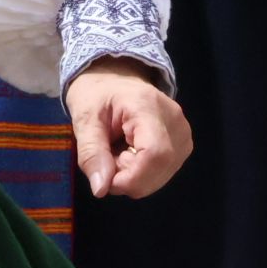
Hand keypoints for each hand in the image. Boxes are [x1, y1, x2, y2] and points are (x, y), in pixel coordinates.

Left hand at [65, 59, 190, 199]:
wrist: (113, 78)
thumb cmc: (96, 95)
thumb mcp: (84, 120)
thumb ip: (91, 154)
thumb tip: (101, 189)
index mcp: (148, 106)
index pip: (155, 154)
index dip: (131, 177)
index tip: (105, 179)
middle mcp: (174, 119)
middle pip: (160, 168)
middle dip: (128, 178)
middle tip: (107, 161)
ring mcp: (183, 132)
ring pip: (162, 175)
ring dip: (135, 177)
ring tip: (119, 154)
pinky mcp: (183, 143)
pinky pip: (164, 172)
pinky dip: (143, 174)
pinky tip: (131, 156)